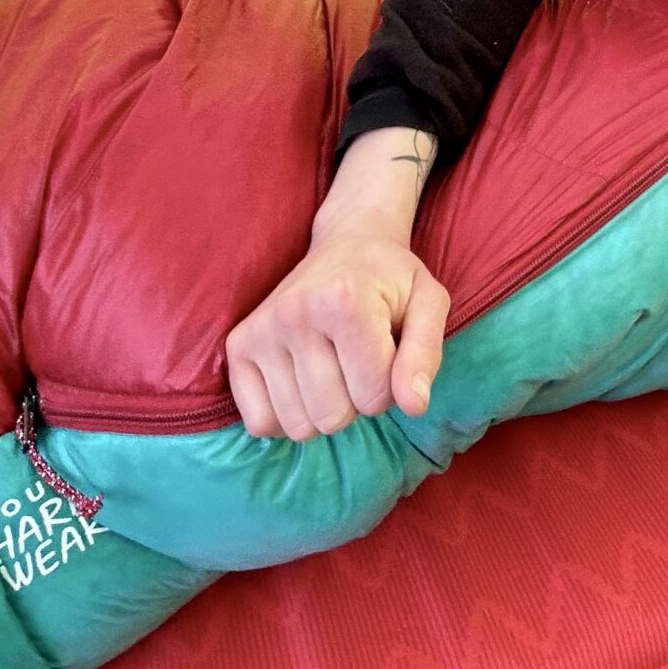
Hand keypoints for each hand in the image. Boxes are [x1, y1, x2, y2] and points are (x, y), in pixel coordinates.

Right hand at [224, 127, 450, 440]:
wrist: (348, 242)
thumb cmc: (391, 279)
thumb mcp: (428, 304)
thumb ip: (425, 355)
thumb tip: (414, 406)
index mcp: (346, 302)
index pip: (375, 395)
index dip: (391, 386)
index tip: (386, 352)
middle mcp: (295, 314)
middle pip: (333, 416)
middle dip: (357, 401)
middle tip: (358, 362)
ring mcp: (261, 330)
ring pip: (298, 426)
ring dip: (323, 410)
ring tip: (332, 370)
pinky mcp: (239, 345)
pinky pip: (259, 422)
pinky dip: (283, 418)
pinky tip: (300, 386)